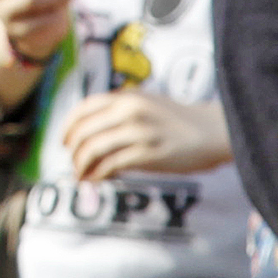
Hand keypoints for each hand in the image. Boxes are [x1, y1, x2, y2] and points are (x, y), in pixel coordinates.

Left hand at [62, 90, 229, 179]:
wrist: (214, 131)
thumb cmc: (179, 120)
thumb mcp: (146, 104)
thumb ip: (120, 111)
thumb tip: (91, 132)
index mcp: (126, 97)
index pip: (83, 109)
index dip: (68, 126)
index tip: (64, 141)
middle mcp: (128, 111)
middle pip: (84, 131)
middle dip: (73, 151)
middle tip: (73, 164)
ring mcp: (138, 132)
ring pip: (94, 149)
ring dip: (82, 166)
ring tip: (82, 176)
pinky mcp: (149, 153)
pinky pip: (112, 165)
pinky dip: (99, 174)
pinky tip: (98, 179)